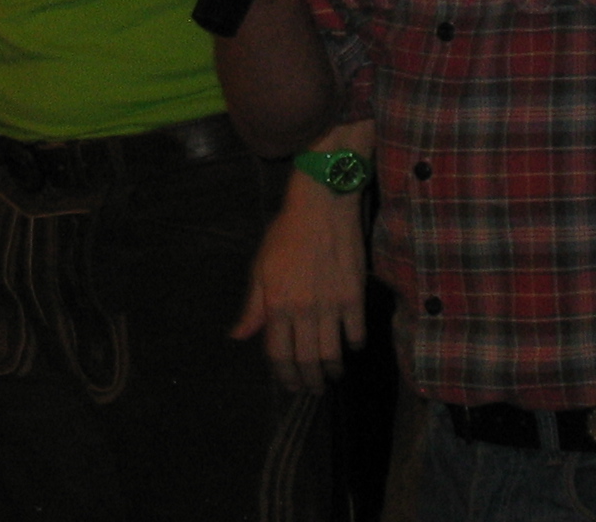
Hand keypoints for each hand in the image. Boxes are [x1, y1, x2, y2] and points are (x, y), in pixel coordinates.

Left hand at [231, 180, 366, 392]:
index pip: (278, 353)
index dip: (283, 375)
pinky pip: (356, 333)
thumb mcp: (261, 268)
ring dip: (332, 370)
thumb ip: (253, 307)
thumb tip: (239, 336)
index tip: (289, 385)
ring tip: (332, 374)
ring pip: (332, 353)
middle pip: (306, 360)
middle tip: (313, 388)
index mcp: (276, 304)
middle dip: (309, 382)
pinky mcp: (354, 297)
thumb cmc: (286, 234)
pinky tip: (349, 347)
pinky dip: (353, 345)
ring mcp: (331, 305)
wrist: (321, 207)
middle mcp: (303, 310)